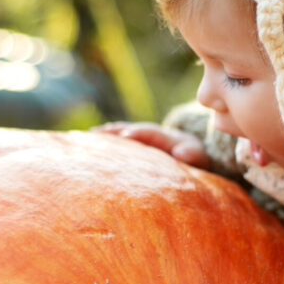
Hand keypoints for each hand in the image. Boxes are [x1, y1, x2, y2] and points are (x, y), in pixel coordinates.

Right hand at [92, 122, 209, 168]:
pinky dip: (104, 141)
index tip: (125, 135)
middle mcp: (148, 133)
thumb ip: (191, 154)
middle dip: (114, 131)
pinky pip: (117, 141)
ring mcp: (140, 137)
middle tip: (96, 134)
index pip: (149, 132)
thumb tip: (181, 153)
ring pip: (120, 132)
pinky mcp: (134, 144)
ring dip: (105, 135)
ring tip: (86, 138)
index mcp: (163, 136)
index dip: (137, 133)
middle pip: (129, 129)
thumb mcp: (197, 155)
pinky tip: (87, 144)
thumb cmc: (193, 154)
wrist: (191, 149)